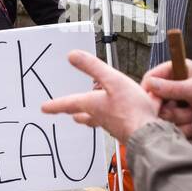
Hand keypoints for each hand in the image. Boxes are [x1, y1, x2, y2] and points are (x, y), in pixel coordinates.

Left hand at [40, 50, 161, 141]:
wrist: (147, 134)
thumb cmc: (131, 109)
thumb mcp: (112, 80)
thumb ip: (93, 67)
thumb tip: (72, 56)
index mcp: (94, 105)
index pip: (69, 103)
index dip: (55, 104)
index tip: (44, 108)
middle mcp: (101, 117)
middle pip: (84, 115)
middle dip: (76, 114)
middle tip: (70, 115)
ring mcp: (114, 126)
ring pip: (99, 121)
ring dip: (93, 118)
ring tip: (89, 118)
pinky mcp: (127, 130)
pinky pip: (117, 124)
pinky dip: (116, 120)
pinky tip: (123, 117)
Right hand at [141, 58, 191, 141]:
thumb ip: (172, 88)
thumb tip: (150, 84)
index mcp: (177, 71)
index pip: (151, 78)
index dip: (150, 92)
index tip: (156, 103)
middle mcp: (174, 87)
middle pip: (155, 101)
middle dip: (172, 109)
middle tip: (189, 109)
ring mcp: (177, 104)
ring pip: (163, 116)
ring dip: (181, 119)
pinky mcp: (180, 120)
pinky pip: (172, 127)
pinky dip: (185, 128)